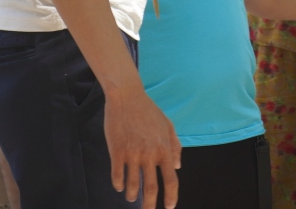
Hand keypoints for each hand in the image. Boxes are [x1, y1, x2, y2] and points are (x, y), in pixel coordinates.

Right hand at [105, 85, 180, 208]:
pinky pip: (117, 175)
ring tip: (131, 197)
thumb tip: (177, 167)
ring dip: (132, 195)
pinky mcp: (117, 151)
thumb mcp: (167, 125)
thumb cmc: (148, 110)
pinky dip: (118, 184)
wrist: (127, 97)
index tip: (169, 207)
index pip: (171, 179)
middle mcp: (150, 154)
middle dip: (150, 205)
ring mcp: (133, 153)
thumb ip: (175, 146)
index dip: (171, 196)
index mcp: (164, 149)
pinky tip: (119, 186)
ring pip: (133, 185)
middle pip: (152, 188)